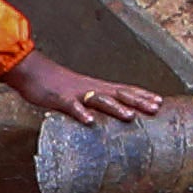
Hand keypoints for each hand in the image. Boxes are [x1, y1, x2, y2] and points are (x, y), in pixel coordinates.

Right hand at [6, 49, 172, 125]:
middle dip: (139, 101)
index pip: (125, 90)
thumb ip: (94, 102)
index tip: (160, 102)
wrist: (32, 71)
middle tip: (156, 108)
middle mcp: (91, 88)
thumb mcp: (79, 92)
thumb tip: (106, 115)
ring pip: (100, 100)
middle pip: (120, 94)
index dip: (142, 96)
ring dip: (115, 108)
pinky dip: (81, 113)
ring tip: (130, 117)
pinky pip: (72, 106)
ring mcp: (77, 93)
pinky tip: (90, 121)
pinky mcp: (60, 98)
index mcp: (97, 87)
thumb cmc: (56, 84)